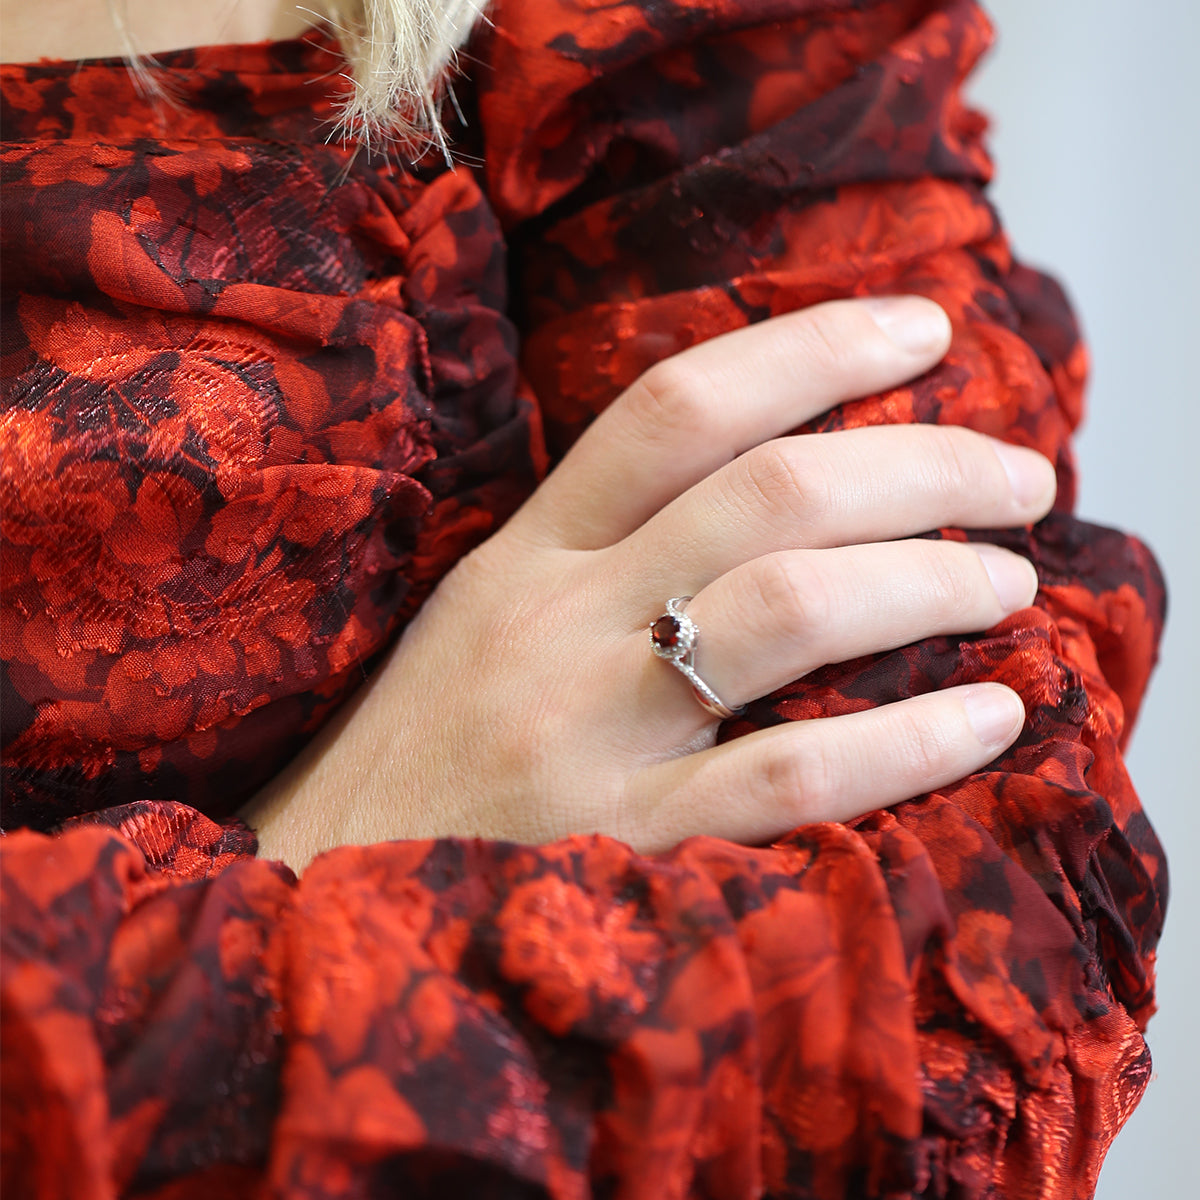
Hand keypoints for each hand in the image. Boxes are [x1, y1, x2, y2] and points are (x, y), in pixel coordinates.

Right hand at [243, 296, 1055, 869]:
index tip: (924, 329)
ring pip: (789, 610)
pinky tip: (989, 717)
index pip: (677, 405)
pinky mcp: (616, 846)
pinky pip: (788, 782)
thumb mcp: (486, 616)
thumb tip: (773, 498)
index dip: (812, 347)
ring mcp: (585, 733)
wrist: (314, 900)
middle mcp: (555, 620)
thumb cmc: (419, 752)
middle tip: (1022, 474)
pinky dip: (908, 743)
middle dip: (921, 464)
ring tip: (1012, 580)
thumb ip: (603, 552)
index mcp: (524, 552)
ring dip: (931, 578)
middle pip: (767, 493)